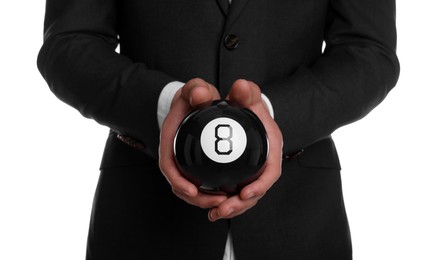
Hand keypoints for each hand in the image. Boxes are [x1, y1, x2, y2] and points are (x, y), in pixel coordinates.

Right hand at [158, 78, 228, 208]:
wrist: (196, 100)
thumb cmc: (194, 96)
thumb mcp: (195, 89)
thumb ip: (197, 89)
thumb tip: (201, 94)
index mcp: (170, 139)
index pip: (168, 164)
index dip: (177, 180)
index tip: (192, 190)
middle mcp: (175, 154)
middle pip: (179, 184)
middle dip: (197, 198)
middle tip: (219, 202)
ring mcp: (185, 162)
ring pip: (191, 189)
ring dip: (206, 200)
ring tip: (226, 204)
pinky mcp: (195, 166)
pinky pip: (201, 185)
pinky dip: (212, 193)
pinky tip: (229, 195)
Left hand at [208, 79, 282, 220]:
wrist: (242, 111)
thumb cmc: (247, 104)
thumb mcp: (247, 95)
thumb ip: (245, 91)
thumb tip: (240, 85)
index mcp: (271, 147)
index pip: (271, 171)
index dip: (260, 185)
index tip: (244, 193)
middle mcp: (264, 163)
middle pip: (257, 190)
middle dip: (241, 204)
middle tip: (222, 209)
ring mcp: (252, 171)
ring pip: (245, 197)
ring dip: (231, 208)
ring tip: (213, 213)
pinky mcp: (242, 176)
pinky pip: (235, 194)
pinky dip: (224, 202)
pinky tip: (209, 208)